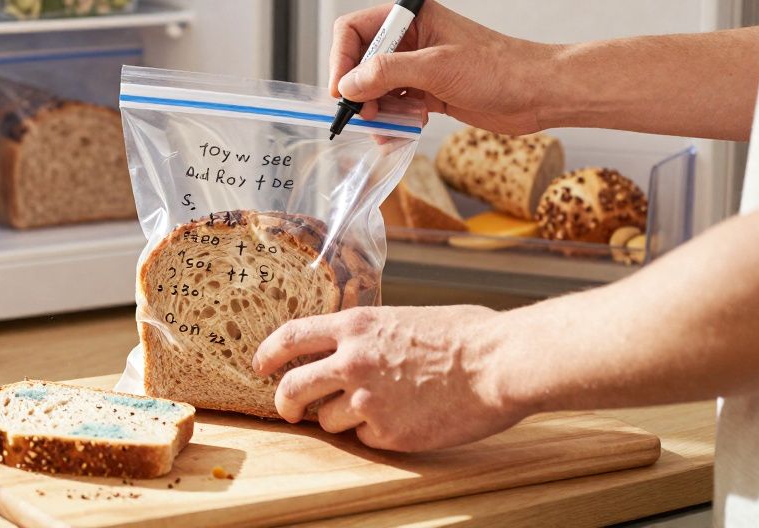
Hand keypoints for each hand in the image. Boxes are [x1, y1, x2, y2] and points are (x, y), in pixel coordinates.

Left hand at [252, 306, 527, 451]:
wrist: (498, 364)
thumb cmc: (465, 334)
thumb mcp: (404, 318)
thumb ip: (369, 334)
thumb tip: (351, 347)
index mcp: (355, 326)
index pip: (289, 337)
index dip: (267, 354)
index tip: (260, 365)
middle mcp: (351, 362)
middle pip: (291, 387)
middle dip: (285, 401)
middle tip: (291, 409)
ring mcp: (366, 401)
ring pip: (326, 421)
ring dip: (340, 421)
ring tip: (376, 410)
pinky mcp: (387, 434)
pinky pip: (364, 440)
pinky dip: (376, 436)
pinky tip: (405, 421)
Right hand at [330, 1, 554, 135]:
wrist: (538, 93)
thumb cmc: (498, 69)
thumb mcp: (437, 67)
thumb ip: (388, 72)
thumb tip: (349, 84)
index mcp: (411, 18)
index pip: (355, 30)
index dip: (342, 58)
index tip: (342, 90)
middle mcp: (410, 40)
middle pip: (361, 62)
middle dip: (358, 90)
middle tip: (364, 114)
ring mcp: (419, 67)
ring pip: (376, 88)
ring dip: (376, 110)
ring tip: (388, 127)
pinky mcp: (428, 92)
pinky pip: (395, 105)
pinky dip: (392, 120)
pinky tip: (404, 130)